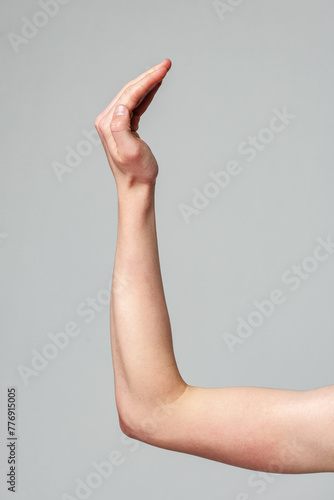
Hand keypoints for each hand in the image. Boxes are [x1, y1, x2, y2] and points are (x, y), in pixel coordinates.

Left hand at [95, 59, 171, 187]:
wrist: (136, 187)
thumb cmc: (136, 173)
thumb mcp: (130, 152)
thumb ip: (121, 127)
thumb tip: (121, 106)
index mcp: (108, 124)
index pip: (129, 94)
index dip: (147, 80)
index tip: (164, 68)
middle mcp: (107, 120)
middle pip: (129, 90)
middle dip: (149, 75)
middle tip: (167, 63)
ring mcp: (114, 122)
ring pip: (132, 95)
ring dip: (148, 82)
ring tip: (164, 70)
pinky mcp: (123, 126)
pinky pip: (135, 105)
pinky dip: (146, 94)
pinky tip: (155, 86)